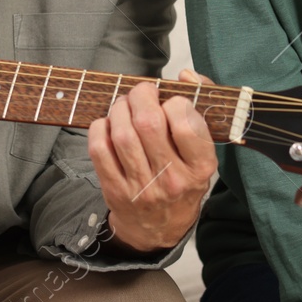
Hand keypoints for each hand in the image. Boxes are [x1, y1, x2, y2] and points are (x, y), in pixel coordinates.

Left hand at [86, 69, 217, 252]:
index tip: (171, 101)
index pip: (186, 123)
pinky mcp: (115, 191)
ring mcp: (142, 187)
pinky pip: (99, 150)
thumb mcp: (201, 151)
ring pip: (122, 134)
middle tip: (141, 92)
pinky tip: (108, 124)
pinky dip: (99, 128)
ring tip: (124, 104)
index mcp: (200, 167)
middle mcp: (173, 179)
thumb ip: (200, 106)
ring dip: (119, 109)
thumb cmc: (182, 178)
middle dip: (140, 96)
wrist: (160, 227)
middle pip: (149, 123)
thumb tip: (186, 74)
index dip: (175, 101)